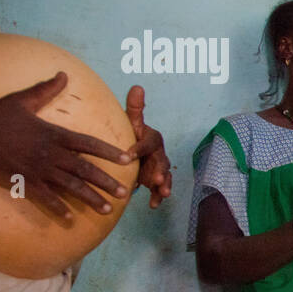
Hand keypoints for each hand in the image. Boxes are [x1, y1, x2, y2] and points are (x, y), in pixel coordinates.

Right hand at [0, 71, 131, 217]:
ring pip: (70, 186)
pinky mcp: (24, 181)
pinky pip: (45, 198)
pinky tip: (70, 219)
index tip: (127, 159)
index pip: (87, 144)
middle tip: (125, 193)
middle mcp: (49, 154)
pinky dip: (58, 208)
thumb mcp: (19, 100)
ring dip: (90, 198)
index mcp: (52, 134)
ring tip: (107, 209)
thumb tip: (63, 74)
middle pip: (84, 169)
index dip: (109, 151)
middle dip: (106, 182)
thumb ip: (45, 90)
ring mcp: (37, 170)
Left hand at [124, 85, 171, 207]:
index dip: (138, 149)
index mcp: (153, 138)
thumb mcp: (133, 122)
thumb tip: (137, 86)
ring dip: (164, 185)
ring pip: (165, 176)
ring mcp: (160, 167)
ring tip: (162, 193)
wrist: (137, 151)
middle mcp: (160, 153)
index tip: (127, 157)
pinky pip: (160, 188)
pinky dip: (157, 196)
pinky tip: (152, 204)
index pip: (148, 142)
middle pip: (162, 161)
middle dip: (160, 170)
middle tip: (155, 178)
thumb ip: (136, 108)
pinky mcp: (158, 180)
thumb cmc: (133, 134)